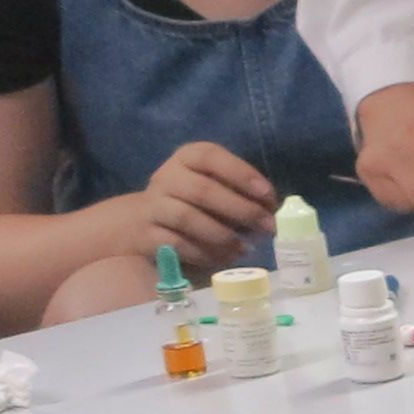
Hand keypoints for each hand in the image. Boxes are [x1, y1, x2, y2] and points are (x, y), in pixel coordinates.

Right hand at [132, 137, 281, 263]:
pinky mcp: (146, 235)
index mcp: (187, 158)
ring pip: (188, 218)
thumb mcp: (217, 188)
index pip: (210, 156)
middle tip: (267, 227)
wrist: (143, 222)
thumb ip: (242, 193)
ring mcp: (153, 206)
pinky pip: (177, 244)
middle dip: (241, 210)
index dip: (241, 174)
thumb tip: (270, 212)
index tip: (268, 195)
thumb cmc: (194, 203)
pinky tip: (224, 258)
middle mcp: (166, 178)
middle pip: (202, 190)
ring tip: (245, 248)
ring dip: (222, 235)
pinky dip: (205, 253)